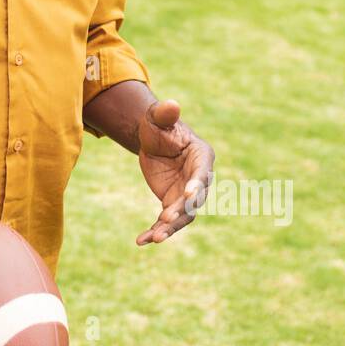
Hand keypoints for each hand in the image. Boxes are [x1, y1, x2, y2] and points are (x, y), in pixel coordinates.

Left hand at [135, 99, 213, 245]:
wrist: (151, 140)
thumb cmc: (159, 125)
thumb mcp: (157, 118)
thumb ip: (165, 114)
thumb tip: (172, 104)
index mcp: (202, 156)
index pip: (202, 173)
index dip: (196, 184)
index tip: (188, 195)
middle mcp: (199, 179)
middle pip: (194, 200)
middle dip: (181, 210)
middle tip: (164, 219)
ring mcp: (186, 194)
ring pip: (182, 216)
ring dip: (169, 228)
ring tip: (153, 238)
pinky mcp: (172, 204)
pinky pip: (166, 221)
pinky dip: (155, 231)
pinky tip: (141, 241)